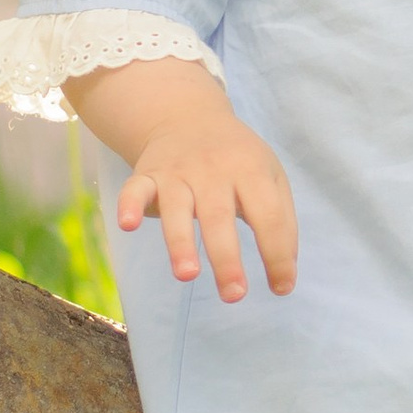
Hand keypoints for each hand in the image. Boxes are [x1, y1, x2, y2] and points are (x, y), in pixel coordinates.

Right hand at [64, 57, 298, 302]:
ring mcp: (177, 172)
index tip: (281, 288)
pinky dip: (129, 205)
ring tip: (187, 275)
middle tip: (234, 295)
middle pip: (220, 216)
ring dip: (180, 242)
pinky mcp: (147, 175)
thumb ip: (282, 221)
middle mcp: (213, 170)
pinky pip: (135, 189)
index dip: (276, 254)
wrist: (188, 117)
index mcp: (251, 170)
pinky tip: (128, 224)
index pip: (269, 215)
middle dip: (227, 258)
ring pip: (177, 208)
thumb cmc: (237, 158)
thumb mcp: (270, 176)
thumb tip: (284, 276)